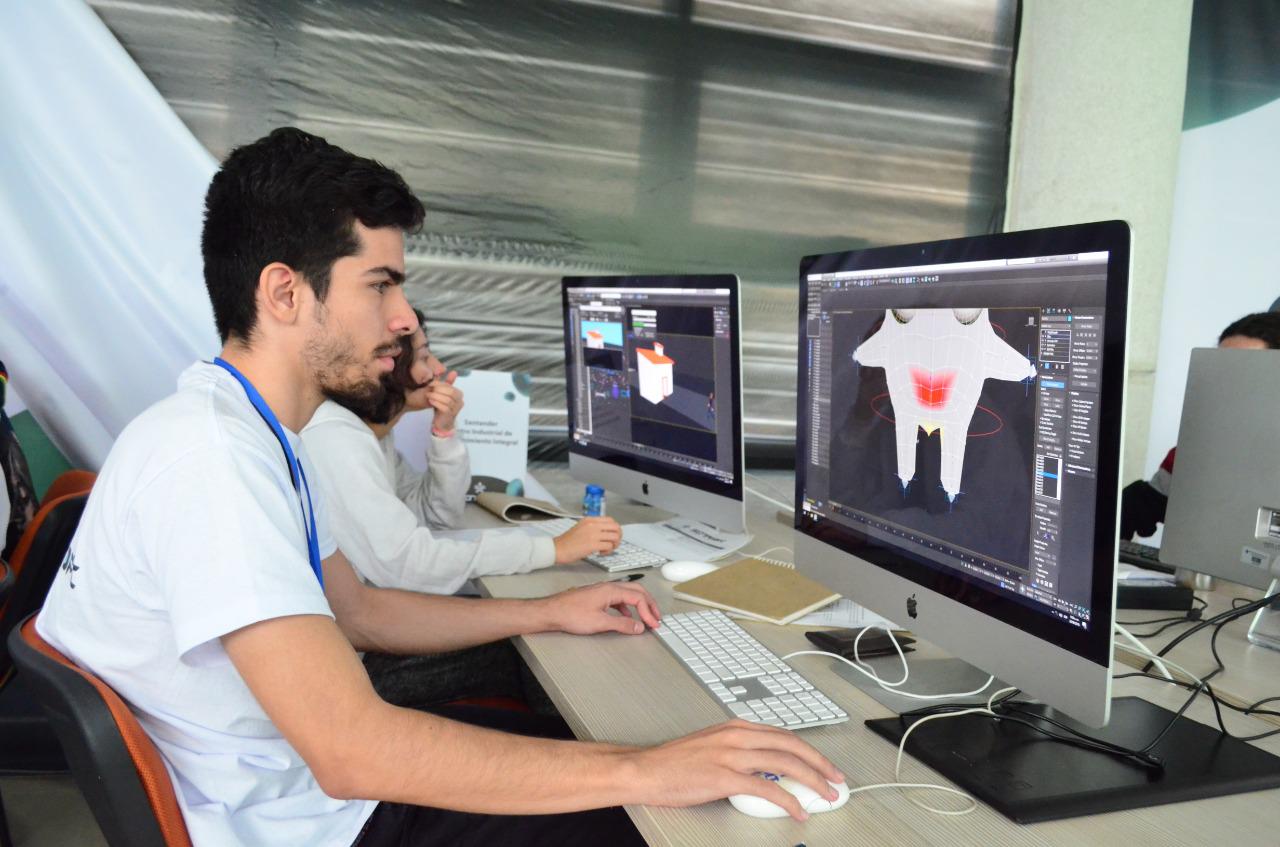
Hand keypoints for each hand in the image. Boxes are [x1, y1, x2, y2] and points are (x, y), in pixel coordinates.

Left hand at [427, 370, 463, 431]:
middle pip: (450, 392)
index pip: (450, 386)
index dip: (440, 384)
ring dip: (436, 396)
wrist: (442, 423)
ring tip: (428, 395)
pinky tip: (431, 401)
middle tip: (429, 389)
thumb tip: (454, 372)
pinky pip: (445, 408)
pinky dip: (436, 403)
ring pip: (447, 400)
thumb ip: (447, 383)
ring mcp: (456, 409)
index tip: (430, 383)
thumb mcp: (443, 394)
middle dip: (438, 389)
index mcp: (458, 394)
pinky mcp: (450, 415)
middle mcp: (460, 401)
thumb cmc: (442, 407)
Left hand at [540, 581, 660, 634]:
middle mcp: (608, 587)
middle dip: (649, 604)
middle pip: (637, 591)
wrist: (552, 612)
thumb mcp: (600, 623)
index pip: (638, 598)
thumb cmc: (571, 614)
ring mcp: (603, 591)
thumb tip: (639, 626)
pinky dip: (628, 607)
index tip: (653, 624)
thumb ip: (622, 625)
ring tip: (646, 617)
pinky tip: (627, 617)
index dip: (648, 612)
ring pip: (628, 594)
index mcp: (611, 590)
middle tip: (657, 617)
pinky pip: (619, 599)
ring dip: (640, 605)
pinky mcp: (597, 597)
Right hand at [553, 516, 621, 563]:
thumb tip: (607, 532)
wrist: (557, 549)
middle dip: (618, 537)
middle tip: (613, 544)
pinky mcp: (592, 545)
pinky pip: (609, 546)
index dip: (615, 529)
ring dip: (614, 545)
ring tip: (606, 549)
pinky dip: (608, 551)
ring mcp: (593, 534)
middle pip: (616, 527)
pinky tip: (601, 553)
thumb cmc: (568, 541)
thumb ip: (593, 527)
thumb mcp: (581, 527)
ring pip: (615, 537)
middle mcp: (592, 525)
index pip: (611, 520)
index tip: (613, 536)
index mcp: (590, 520)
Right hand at [626, 720, 844, 820]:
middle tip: (836, 779)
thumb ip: (740, 750)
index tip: (823, 764)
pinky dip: (787, 800)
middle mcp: (737, 736)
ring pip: (784, 764)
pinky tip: (797, 810)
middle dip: (819, 764)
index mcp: (736, 727)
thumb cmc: (674, 761)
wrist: (647, 769)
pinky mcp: (724, 777)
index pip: (783, 735)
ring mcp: (731, 756)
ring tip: (825, 796)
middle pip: (791, 746)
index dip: (809, 750)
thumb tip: (766, 767)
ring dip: (811, 781)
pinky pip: (766, 789)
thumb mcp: (712, 745)